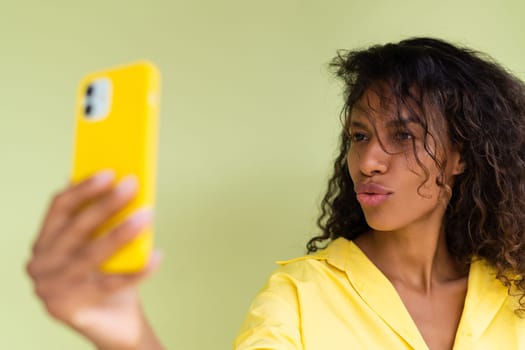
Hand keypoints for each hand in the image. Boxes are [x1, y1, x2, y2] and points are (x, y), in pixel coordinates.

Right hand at [27, 171, 163, 349]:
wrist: (113, 324)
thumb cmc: (107, 276)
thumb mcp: (99, 245)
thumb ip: (101, 221)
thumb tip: (120, 182)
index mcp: (43, 243)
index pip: (59, 207)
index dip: (84, 188)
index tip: (109, 172)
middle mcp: (41, 265)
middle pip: (77, 227)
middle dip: (107, 203)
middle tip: (132, 185)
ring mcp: (52, 289)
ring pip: (92, 253)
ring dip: (123, 231)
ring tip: (147, 214)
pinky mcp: (72, 309)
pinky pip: (111, 284)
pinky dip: (137, 270)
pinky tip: (157, 256)